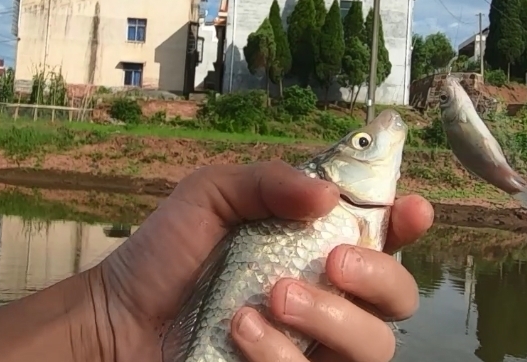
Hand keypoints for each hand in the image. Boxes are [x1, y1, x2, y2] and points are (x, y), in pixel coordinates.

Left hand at [90, 160, 434, 361]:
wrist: (117, 319)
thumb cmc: (166, 255)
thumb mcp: (210, 196)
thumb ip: (267, 182)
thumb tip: (327, 193)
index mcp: (321, 248)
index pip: (388, 238)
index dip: (409, 224)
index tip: (408, 211)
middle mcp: (331, 301)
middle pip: (399, 300)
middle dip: (377, 278)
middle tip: (331, 262)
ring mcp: (313, 350)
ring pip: (372, 349)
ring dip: (330, 320)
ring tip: (271, 299)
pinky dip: (282, 357)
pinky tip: (240, 333)